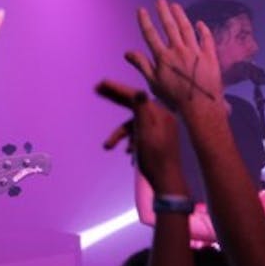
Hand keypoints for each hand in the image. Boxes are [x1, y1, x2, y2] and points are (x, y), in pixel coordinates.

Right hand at [96, 80, 187, 194]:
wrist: (167, 181)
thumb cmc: (155, 158)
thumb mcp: (146, 133)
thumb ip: (142, 111)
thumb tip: (139, 92)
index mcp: (159, 114)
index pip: (135, 96)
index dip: (117, 89)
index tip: (101, 84)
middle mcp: (161, 118)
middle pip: (134, 103)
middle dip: (115, 98)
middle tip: (97, 89)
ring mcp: (160, 128)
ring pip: (134, 123)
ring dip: (120, 134)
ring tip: (108, 146)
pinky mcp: (158, 139)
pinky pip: (139, 134)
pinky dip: (131, 141)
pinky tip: (128, 153)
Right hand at [125, 0, 222, 113]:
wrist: (200, 106)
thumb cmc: (174, 98)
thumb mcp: (153, 83)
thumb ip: (142, 65)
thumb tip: (128, 52)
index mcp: (163, 57)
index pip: (151, 34)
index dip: (145, 21)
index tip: (141, 10)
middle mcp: (179, 51)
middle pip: (169, 27)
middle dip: (163, 12)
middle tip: (160, 0)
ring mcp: (195, 52)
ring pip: (187, 29)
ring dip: (180, 16)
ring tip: (175, 6)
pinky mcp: (210, 57)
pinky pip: (206, 39)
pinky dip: (203, 30)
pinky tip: (200, 23)